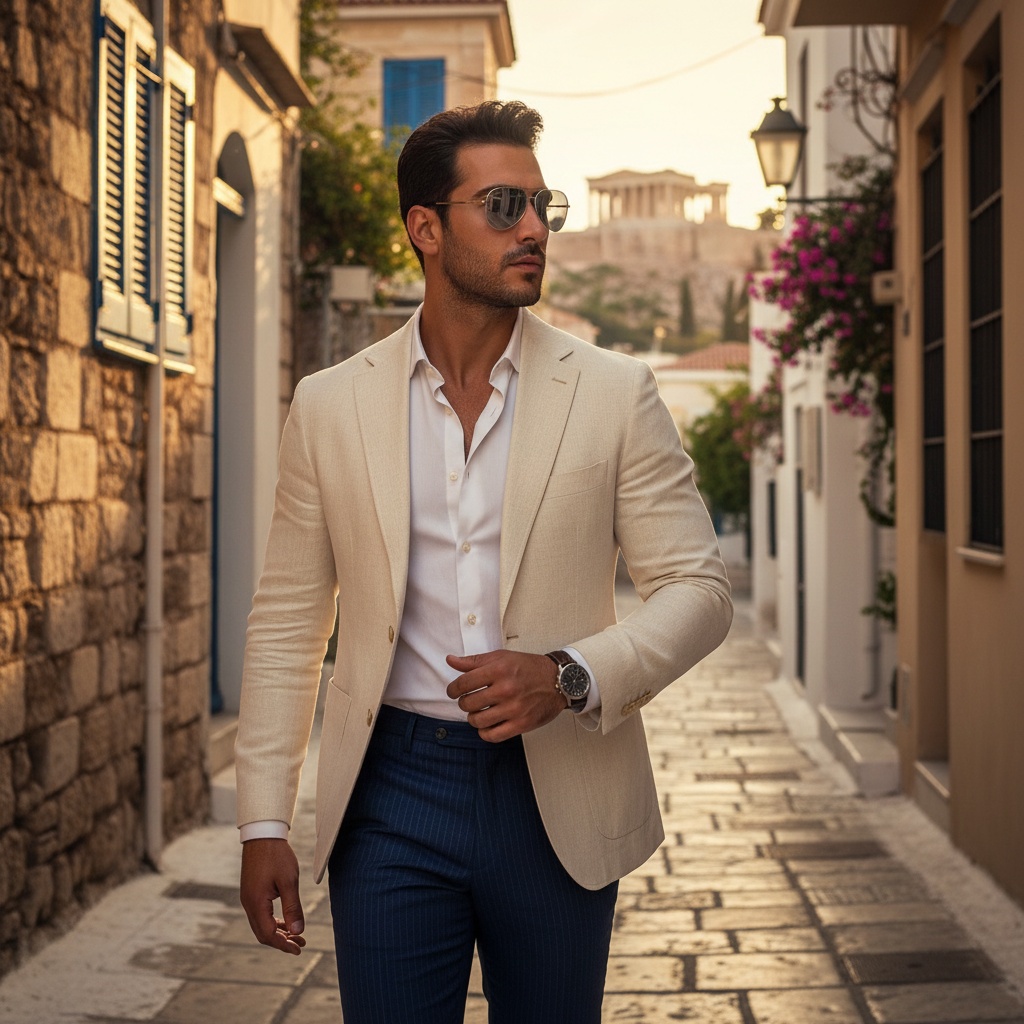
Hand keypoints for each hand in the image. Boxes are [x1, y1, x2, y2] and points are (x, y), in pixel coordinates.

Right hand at [240, 838, 306, 954]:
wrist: (263, 834)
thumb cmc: (276, 855)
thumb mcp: (289, 881)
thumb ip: (293, 908)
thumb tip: (297, 931)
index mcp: (255, 903)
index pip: (268, 934)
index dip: (283, 944)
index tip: (299, 949)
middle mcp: (248, 904)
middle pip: (263, 933)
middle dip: (281, 941)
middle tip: (300, 944)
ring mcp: (248, 898)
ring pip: (262, 924)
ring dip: (278, 931)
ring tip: (297, 935)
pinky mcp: (251, 892)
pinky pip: (261, 914)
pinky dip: (274, 921)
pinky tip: (286, 921)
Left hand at [445, 650, 565, 741]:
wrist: (558, 680)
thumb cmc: (529, 668)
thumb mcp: (501, 657)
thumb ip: (474, 661)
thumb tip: (450, 660)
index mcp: (499, 670)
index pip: (463, 683)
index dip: (453, 689)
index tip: (453, 691)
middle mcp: (506, 689)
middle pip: (468, 703)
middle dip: (464, 703)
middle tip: (469, 701)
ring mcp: (514, 708)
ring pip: (477, 721)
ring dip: (473, 718)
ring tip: (479, 712)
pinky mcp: (521, 724)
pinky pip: (492, 736)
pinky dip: (485, 732)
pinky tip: (487, 725)